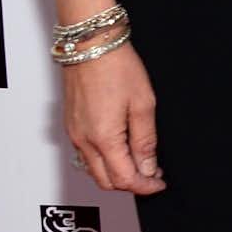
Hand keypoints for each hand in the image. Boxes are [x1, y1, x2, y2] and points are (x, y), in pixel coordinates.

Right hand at [61, 42, 163, 194]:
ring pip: (94, 170)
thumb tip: (147, 168)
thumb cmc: (116, 67)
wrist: (91, 45)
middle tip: (153, 175)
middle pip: (106, 181)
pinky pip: (86, 155)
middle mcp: (83, 141)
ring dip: (117, 173)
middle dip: (131, 184)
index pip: (123, 179)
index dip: (145, 186)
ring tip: (141, 162)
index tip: (159, 183)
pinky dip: (105, 161)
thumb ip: (145, 141)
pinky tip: (122, 150)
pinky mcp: (72, 126)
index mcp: (102, 138)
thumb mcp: (143, 104)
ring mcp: (74, 134)